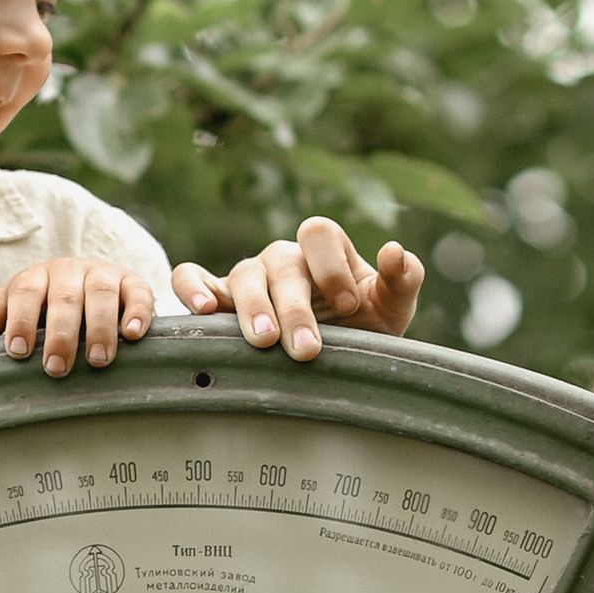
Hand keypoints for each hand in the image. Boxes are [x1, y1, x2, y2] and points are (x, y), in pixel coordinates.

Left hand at [0, 257, 156, 375]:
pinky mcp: (133, 283)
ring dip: (99, 327)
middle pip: (64, 297)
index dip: (21, 320)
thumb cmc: (47, 306)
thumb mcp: (17, 306)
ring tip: (97, 359)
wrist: (92, 284)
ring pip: (101, 293)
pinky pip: (138, 292)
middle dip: (60, 334)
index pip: (25, 292)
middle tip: (56, 367)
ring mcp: (103, 274)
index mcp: (37, 276)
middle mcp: (70, 270)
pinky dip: (137, 312)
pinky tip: (132, 334)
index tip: (19, 351)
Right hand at [172, 217, 425, 359]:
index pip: (320, 234)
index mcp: (323, 250)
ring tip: (263, 341)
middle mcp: (283, 258)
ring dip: (253, 308)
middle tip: (307, 350)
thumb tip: (395, 251)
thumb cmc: (361, 328)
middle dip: (296, 308)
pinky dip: (193, 287)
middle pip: (282, 264)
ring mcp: (247, 275)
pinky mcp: (217, 296)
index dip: (334, 267)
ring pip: (242, 275)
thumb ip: (402, 281)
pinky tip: (206, 311)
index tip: (350, 307)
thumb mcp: (389, 309)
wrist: (329, 358)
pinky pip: (192, 277)